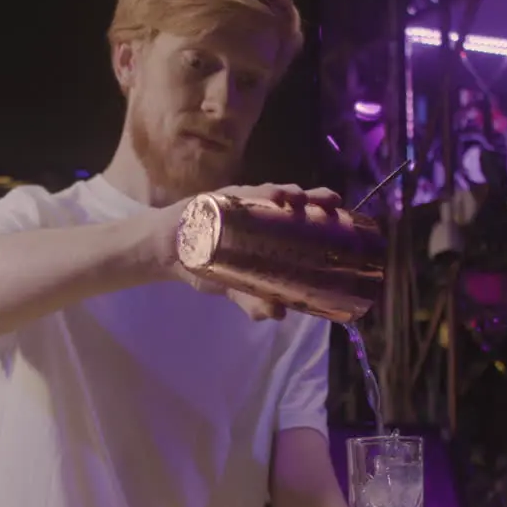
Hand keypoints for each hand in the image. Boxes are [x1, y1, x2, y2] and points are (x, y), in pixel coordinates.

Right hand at [148, 183, 343, 320]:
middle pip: (289, 198)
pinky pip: (231, 196)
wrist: (167, 251)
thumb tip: (279, 315)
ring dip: (281, 192)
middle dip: (310, 196)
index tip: (339, 211)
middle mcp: (254, 208)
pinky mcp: (210, 201)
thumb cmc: (207, 262)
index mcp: (265, 225)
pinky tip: (261, 197)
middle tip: (328, 202)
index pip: (298, 213)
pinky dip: (246, 197)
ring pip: (264, 191)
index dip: (319, 208)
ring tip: (293, 198)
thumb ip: (252, 300)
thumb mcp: (233, 286)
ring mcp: (233, 202)